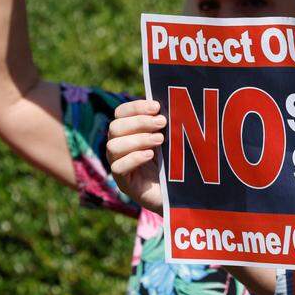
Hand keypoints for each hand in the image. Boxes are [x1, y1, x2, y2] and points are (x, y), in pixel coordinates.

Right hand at [107, 99, 166, 213]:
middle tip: (162, 123)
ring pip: (113, 147)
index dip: (135, 107)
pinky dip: (133, 158)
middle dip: (139, 122)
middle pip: (115, 127)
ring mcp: (119, 165)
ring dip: (137, 139)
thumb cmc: (175, 161)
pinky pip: (117, 168)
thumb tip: (170, 100)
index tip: (156, 107)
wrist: (181, 194)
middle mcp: (119, 147)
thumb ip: (164, 122)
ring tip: (159, 140)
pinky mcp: (125, 183)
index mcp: (128, 132)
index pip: (120, 113)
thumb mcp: (170, 138)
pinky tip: (150, 155)